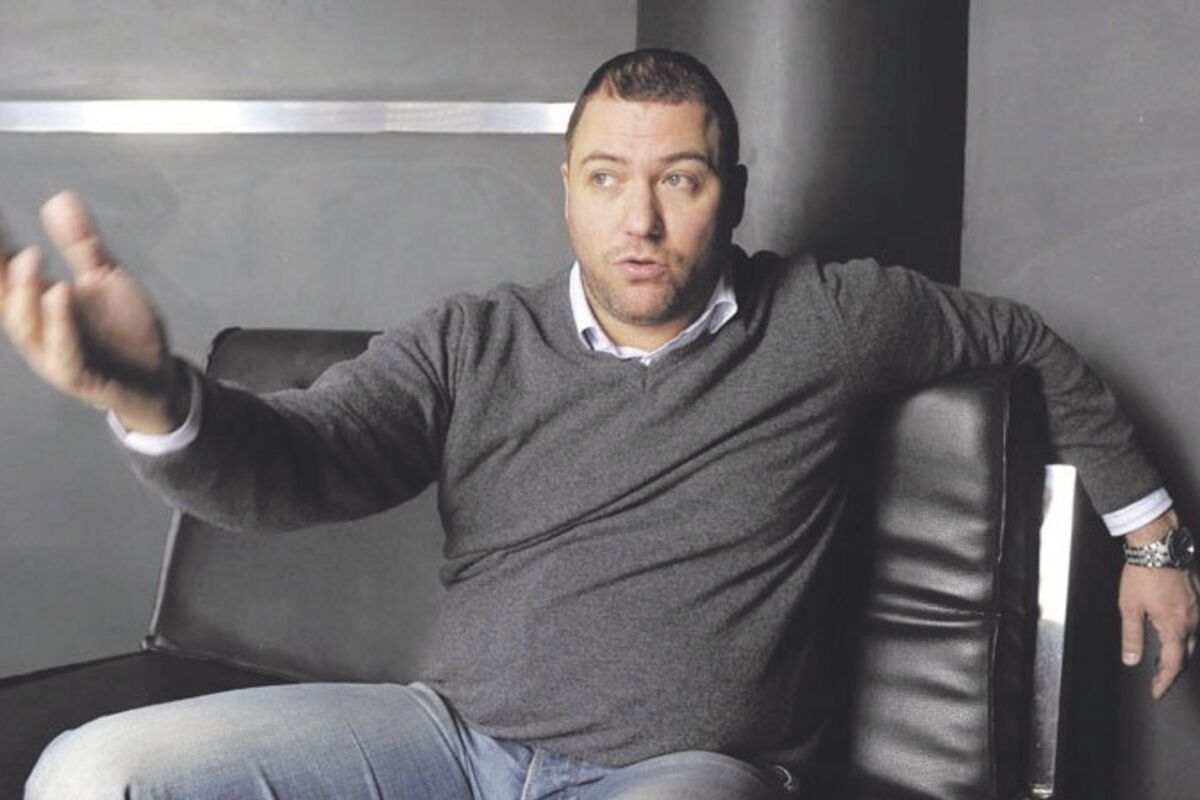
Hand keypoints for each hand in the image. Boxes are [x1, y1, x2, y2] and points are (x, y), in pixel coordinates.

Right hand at [0, 191, 185, 432]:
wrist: (155, 377)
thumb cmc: (122, 330)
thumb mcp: (105, 279)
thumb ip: (81, 244)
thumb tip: (58, 198)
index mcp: (35, 302)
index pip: (3, 267)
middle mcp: (35, 327)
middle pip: (2, 294)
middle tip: (0, 234)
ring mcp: (52, 354)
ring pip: (26, 324)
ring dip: (24, 290)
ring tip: (29, 256)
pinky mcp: (78, 376)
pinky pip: (63, 354)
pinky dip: (59, 326)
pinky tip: (60, 294)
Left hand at [1119, 511, 1199, 698]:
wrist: (1158, 547)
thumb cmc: (1142, 574)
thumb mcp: (1129, 608)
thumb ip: (1132, 636)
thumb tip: (1131, 660)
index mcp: (1174, 626)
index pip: (1173, 665)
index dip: (1164, 682)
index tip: (1156, 692)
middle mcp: (1190, 620)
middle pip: (1185, 655)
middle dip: (1172, 670)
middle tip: (1157, 679)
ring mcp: (1196, 609)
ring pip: (1191, 639)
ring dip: (1177, 653)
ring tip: (1161, 660)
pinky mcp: (1195, 598)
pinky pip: (1193, 623)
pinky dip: (1182, 635)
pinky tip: (1171, 632)